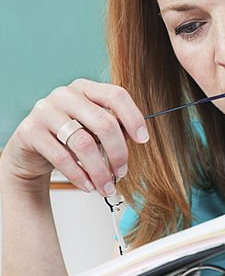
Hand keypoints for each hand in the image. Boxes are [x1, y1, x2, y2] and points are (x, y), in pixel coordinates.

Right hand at [0, 79, 148, 196]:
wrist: (30, 152)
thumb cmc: (70, 138)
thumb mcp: (93, 129)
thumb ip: (114, 128)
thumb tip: (137, 137)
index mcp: (86, 88)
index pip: (116, 95)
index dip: (133, 118)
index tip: (143, 140)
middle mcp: (65, 95)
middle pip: (103, 123)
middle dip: (118, 152)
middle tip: (123, 172)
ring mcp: (45, 110)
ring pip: (83, 143)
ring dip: (100, 170)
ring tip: (107, 187)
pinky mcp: (30, 130)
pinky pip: (61, 157)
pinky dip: (79, 175)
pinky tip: (88, 186)